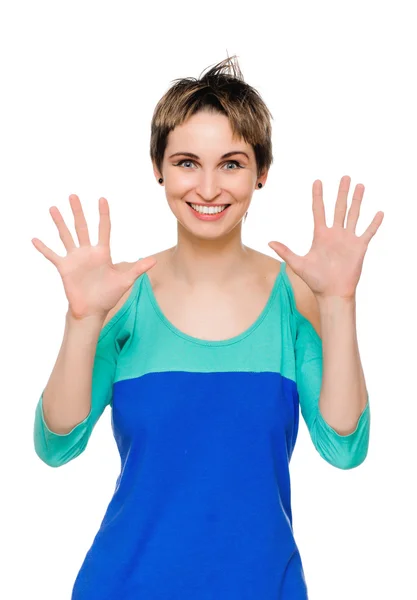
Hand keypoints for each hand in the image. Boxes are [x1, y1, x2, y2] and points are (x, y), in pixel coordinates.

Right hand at [32, 194, 156, 318]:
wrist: (92, 310)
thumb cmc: (108, 295)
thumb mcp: (125, 281)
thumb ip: (138, 269)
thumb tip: (155, 260)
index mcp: (102, 253)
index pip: (103, 229)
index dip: (103, 215)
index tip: (102, 199)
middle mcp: (87, 252)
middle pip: (82, 227)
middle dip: (78, 212)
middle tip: (73, 196)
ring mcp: (75, 259)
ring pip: (66, 236)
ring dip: (60, 223)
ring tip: (54, 208)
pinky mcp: (64, 268)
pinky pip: (52, 255)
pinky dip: (43, 248)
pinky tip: (35, 239)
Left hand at [268, 175, 383, 298]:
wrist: (332, 293)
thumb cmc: (315, 280)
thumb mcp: (298, 264)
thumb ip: (285, 251)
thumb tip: (269, 242)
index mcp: (320, 235)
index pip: (319, 210)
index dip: (318, 196)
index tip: (317, 181)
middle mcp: (335, 234)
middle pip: (339, 208)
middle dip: (342, 192)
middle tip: (345, 177)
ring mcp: (348, 239)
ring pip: (353, 215)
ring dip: (357, 201)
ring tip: (360, 186)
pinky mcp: (359, 247)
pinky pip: (368, 232)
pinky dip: (374, 223)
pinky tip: (379, 212)